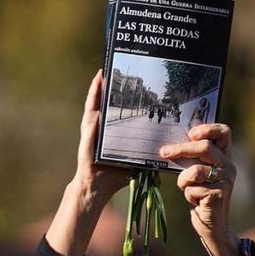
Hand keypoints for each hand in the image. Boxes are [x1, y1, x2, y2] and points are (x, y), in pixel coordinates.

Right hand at [45, 70, 130, 255]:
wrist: (98, 188)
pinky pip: (89, 126)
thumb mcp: (134, 156)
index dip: (114, 91)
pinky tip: (97, 105)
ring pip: (92, 107)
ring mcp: (90, 133)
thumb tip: (168, 141)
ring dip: (95, 92)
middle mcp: (97, 127)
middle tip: (109, 67)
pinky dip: (92, 114)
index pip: (112, 106)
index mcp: (108, 129)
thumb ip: (146, 147)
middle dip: (103, 85)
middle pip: (101, 101)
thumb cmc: (115, 173)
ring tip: (100, 76)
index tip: (119, 75)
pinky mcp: (86, 142)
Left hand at [161, 124, 238, 255]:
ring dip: (183, 180)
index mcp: (224, 156)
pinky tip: (195, 201)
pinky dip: (188, 195)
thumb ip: (191, 159)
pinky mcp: (219, 194)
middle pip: (205, 147)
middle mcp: (229, 166)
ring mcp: (226, 181)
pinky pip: (193, 188)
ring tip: (186, 188)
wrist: (211, 225)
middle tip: (164, 152)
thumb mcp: (196, 174)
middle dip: (181, 149)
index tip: (191, 132)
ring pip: (195, 170)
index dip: (208, 128)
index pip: (224, 132)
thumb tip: (168, 146)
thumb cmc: (199, 196)